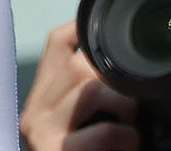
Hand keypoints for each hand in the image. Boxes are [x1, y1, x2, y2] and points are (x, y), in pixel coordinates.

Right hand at [19, 24, 138, 150]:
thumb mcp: (77, 130)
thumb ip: (89, 105)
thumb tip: (131, 81)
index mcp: (39, 100)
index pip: (56, 43)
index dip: (87, 30)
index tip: (114, 37)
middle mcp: (35, 111)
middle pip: (77, 64)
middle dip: (115, 80)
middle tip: (135, 105)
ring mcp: (43, 131)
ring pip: (90, 89)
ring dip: (125, 106)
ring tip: (133, 129)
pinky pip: (104, 131)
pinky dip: (128, 137)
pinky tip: (131, 146)